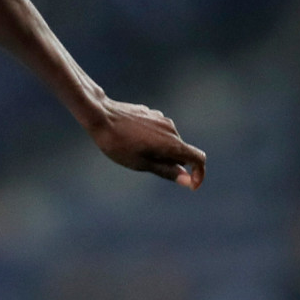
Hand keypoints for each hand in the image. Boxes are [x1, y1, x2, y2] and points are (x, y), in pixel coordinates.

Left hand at [84, 97, 205, 188]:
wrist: (100, 115)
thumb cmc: (118, 144)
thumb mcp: (141, 163)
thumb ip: (167, 171)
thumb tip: (188, 181)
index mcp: (172, 143)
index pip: (198, 158)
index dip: (199, 174)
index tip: (191, 185)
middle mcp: (171, 129)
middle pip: (182, 151)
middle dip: (172, 163)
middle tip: (145, 165)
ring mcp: (162, 119)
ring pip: (169, 141)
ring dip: (161, 151)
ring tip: (134, 151)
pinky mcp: (152, 114)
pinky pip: (159, 132)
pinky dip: (153, 140)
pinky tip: (132, 139)